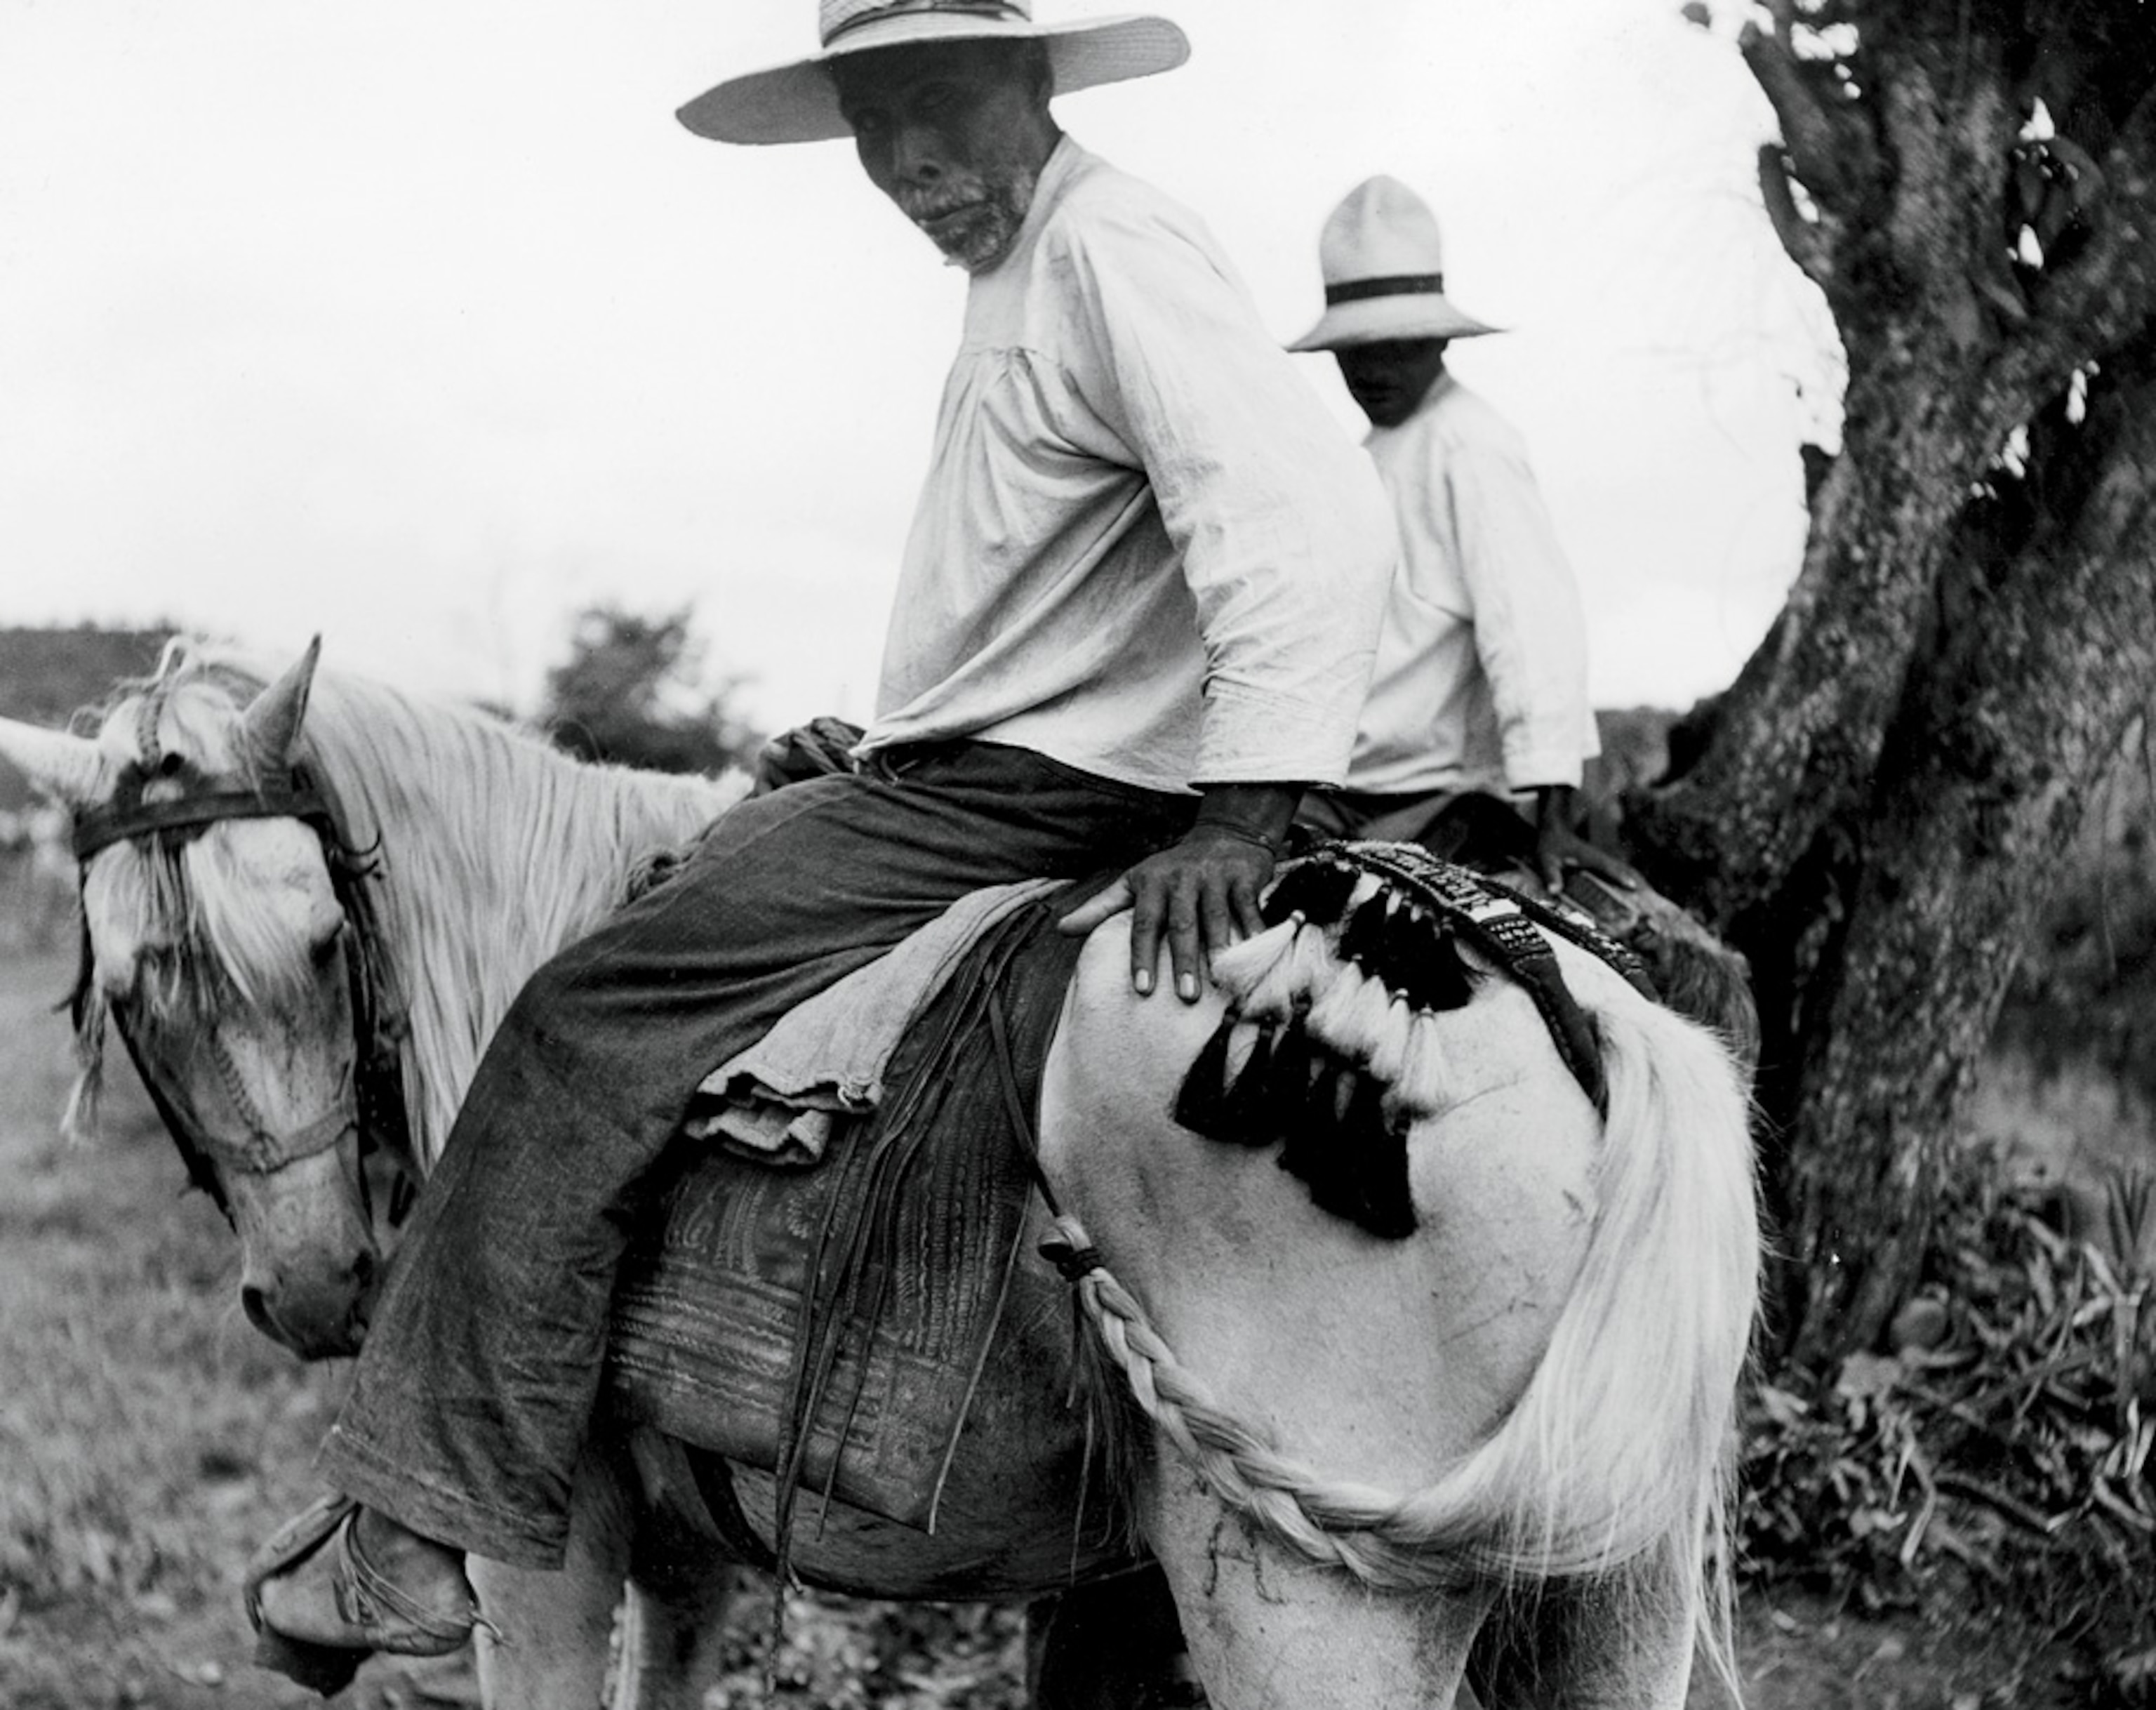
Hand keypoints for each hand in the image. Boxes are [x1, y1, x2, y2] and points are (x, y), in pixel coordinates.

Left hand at [1058, 782, 1300, 999]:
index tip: (1142, 989)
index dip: (1142, 957)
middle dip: (1183, 961)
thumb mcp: (1133, 882)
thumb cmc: (1172, 869)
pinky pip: (1248, 908)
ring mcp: (1214, 877)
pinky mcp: (1244, 878)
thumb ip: (1100, 907)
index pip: (1144, 924)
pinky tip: (1256, 953)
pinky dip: (1254, 930)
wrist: (1224, 834)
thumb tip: (1061, 930)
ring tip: (1222, 982)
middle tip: (1185, 997)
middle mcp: (1182, 880)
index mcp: (1152, 884)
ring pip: (1216, 918)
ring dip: (1220, 950)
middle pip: (1182, 925)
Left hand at [1532, 786, 1641, 895]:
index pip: (1606, 867)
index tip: (1632, 885)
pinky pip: (1614, 870)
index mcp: (1588, 856)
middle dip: (1632, 879)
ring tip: (1645, 892)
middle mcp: (1598, 857)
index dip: (1618, 876)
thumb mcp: (1546, 860)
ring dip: (1631, 878)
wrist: (1554, 830)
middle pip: (1619, 868)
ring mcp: (1600, 859)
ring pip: (1619, 868)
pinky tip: (1631, 886)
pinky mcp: (1598, 862)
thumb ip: (1551, 875)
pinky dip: (1623, 877)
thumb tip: (1553, 891)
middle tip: (1647, 893)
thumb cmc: (1550, 845)